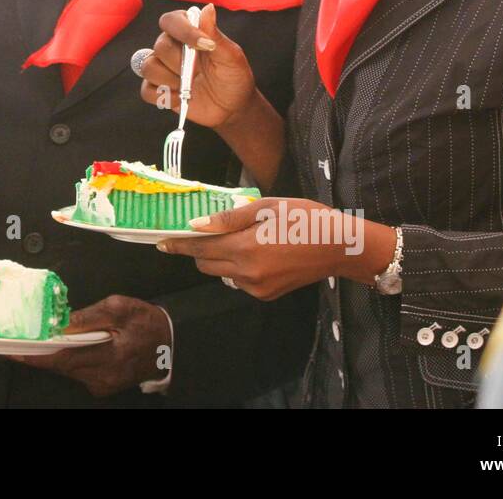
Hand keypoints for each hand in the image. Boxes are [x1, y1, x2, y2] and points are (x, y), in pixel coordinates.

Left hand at [9, 296, 170, 397]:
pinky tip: (70, 346)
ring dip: (55, 354)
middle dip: (40, 354)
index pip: (63, 358)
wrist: (170, 344)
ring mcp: (103, 385)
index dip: (36, 356)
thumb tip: (61, 323)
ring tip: (45, 339)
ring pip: (68, 370)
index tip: (14, 352)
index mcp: (110, 356)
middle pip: (61, 366)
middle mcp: (103, 377)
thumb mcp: (120, 308)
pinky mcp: (102, 386)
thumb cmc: (147, 323)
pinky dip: (69, 359)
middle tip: (19, 341)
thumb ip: (89, 316)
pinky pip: (77, 372)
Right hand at [138, 3, 258, 129]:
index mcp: (189, 31)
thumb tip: (208, 8)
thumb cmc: (233, 77)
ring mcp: (163, 68)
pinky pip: (146, 90)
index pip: (171, 21)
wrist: (232, 108)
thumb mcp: (231, 56)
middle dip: (181, 63)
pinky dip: (164, 96)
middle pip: (160, 46)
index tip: (204, 46)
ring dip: (170, 80)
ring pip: (148, 67)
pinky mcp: (158, 89)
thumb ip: (215, 34)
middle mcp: (172, 46)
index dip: (184, 31)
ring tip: (189, 87)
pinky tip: (181, 97)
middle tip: (199, 72)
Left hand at [157, 198, 391, 299]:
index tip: (161, 241)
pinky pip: (239, 281)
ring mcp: (256, 287)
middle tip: (203, 233)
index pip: (200, 247)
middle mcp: (247, 272)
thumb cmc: (305, 218)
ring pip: (222, 273)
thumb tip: (196, 225)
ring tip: (241, 239)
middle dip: (200, 249)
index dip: (178, 244)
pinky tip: (258, 253)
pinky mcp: (266, 295)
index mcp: (245, 247)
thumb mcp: (267, 207)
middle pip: (206, 264)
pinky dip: (238, 268)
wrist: (341, 247)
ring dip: (220, 259)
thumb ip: (229, 218)